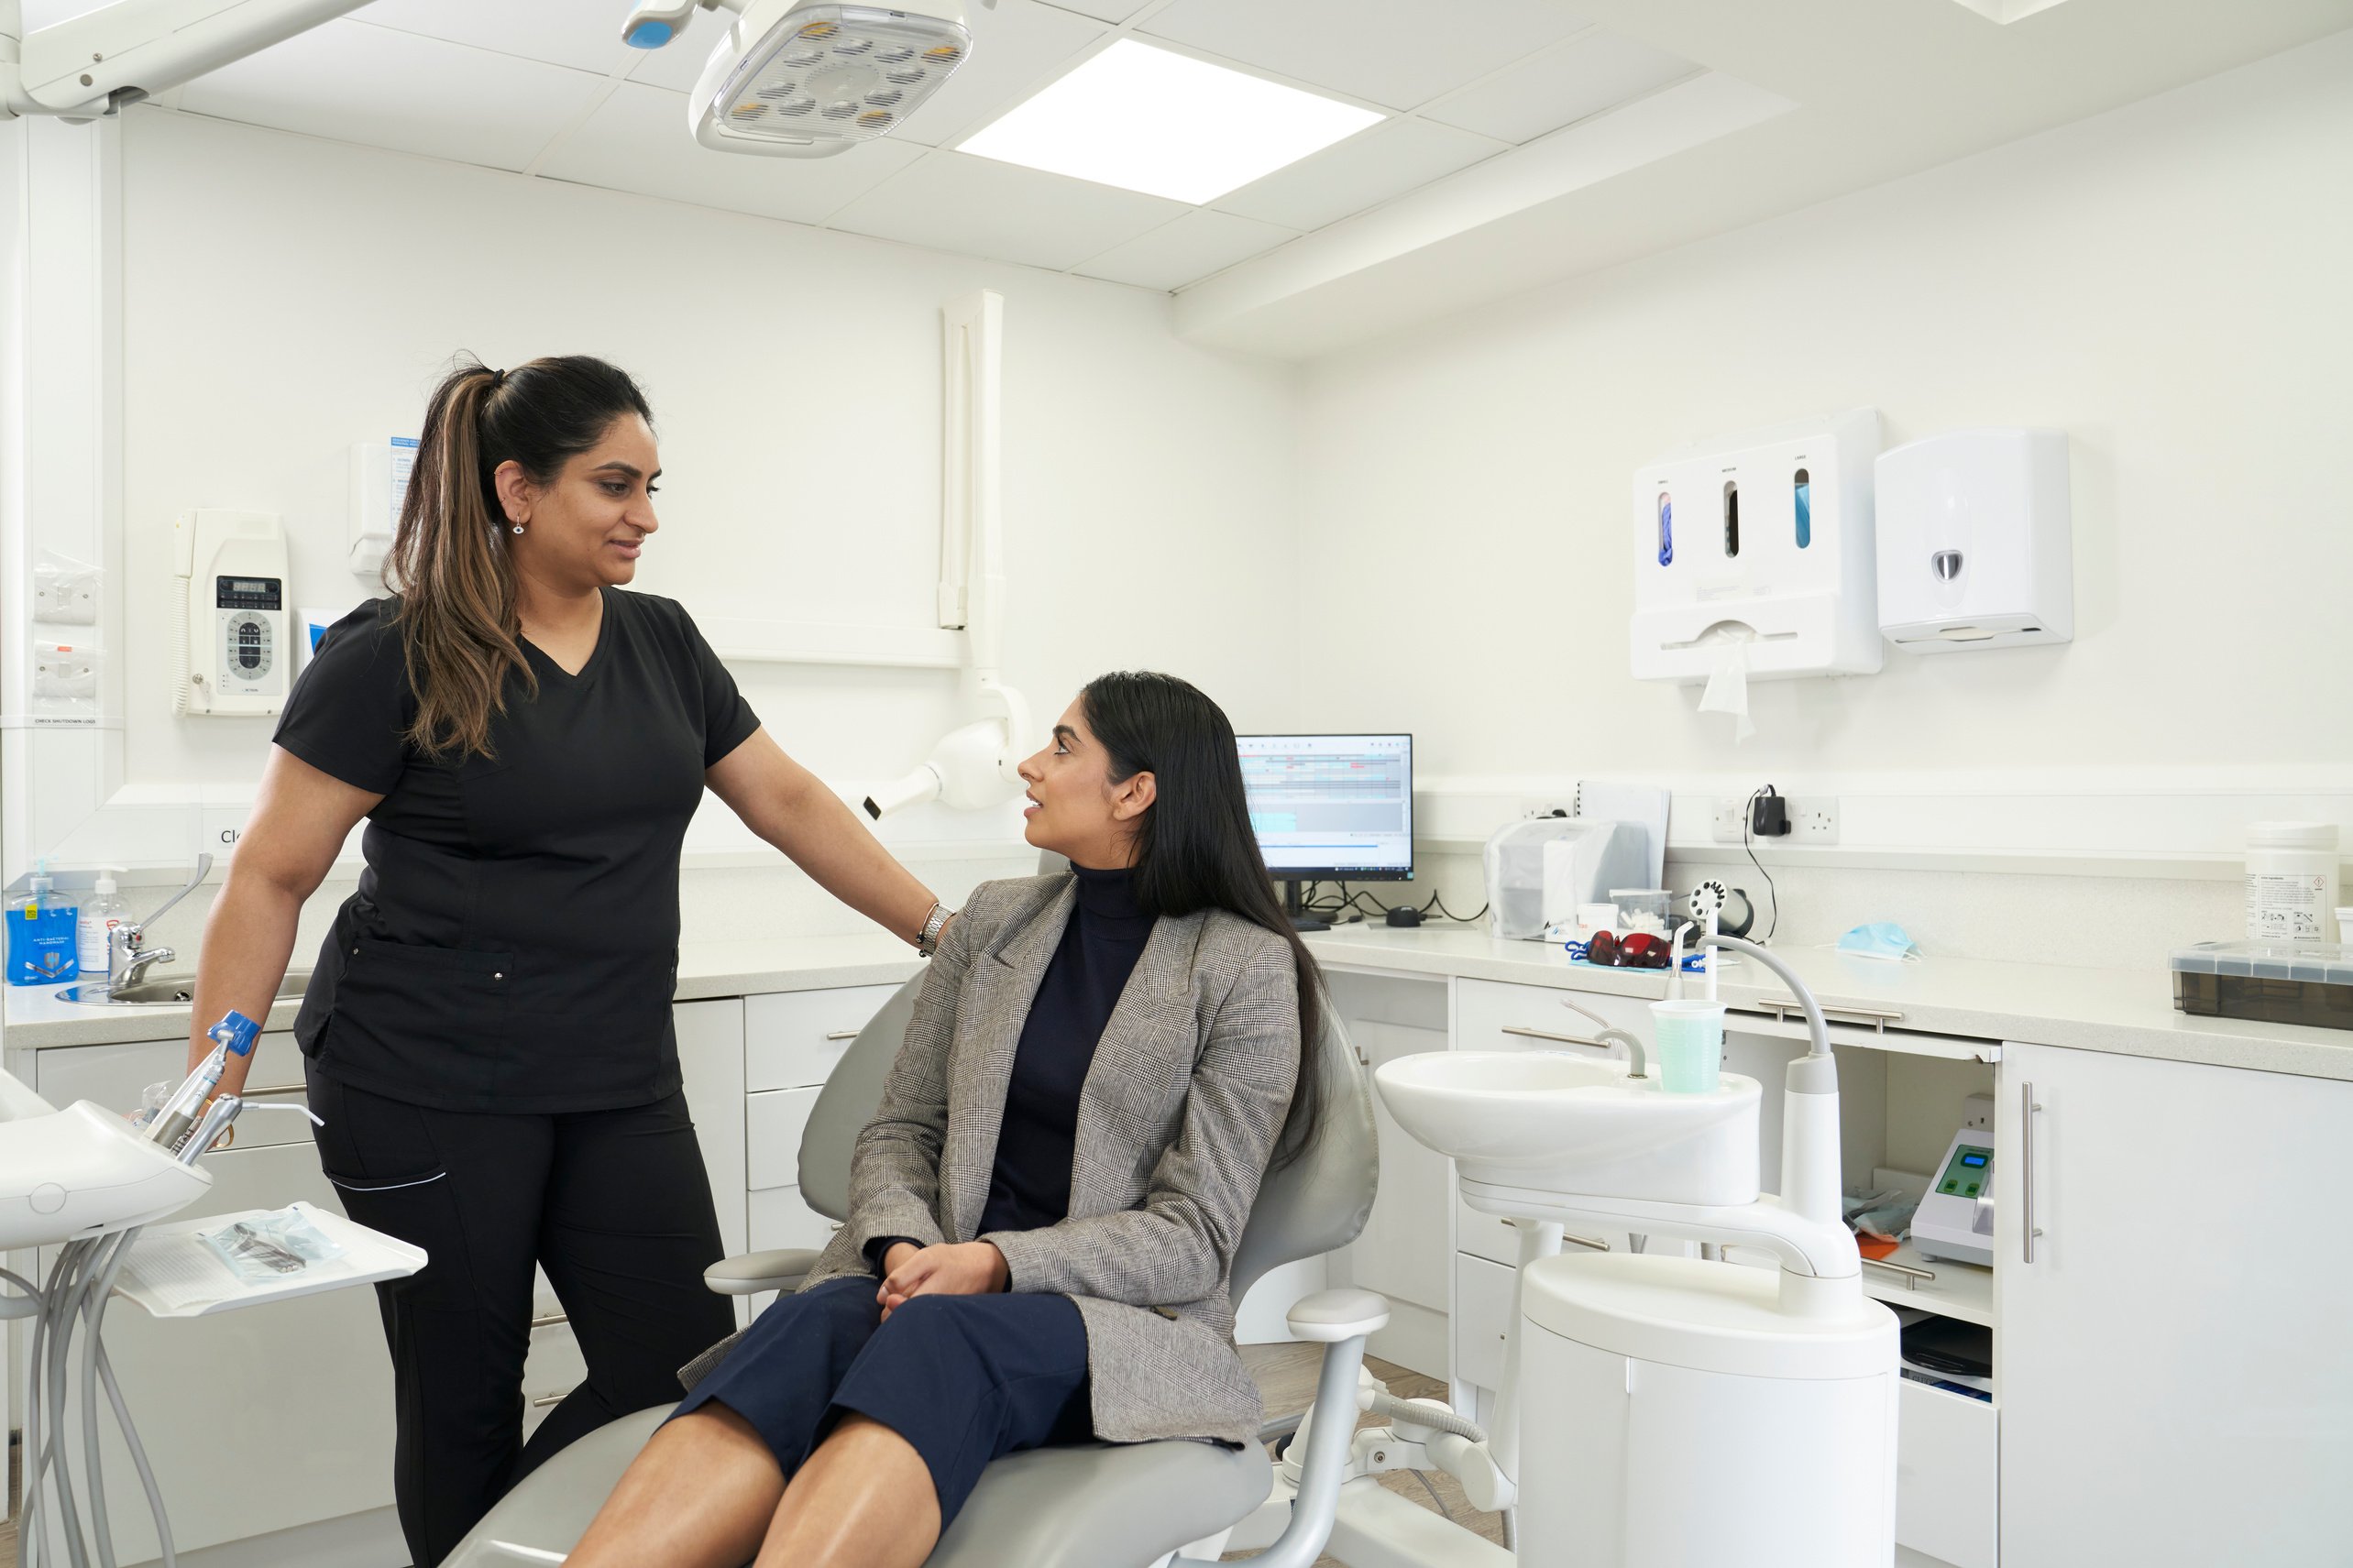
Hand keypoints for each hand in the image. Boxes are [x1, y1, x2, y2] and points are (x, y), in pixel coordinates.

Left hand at [875, 1240, 1007, 1319]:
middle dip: (894, 1315)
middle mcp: (933, 1314)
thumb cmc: (951, 1261)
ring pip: (912, 1326)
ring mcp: (939, 1320)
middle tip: (897, 1300)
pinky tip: (917, 1308)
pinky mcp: (944, 1323)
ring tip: (907, 1302)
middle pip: (903, 1324)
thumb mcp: (925, 1259)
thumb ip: (900, 1277)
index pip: (897, 1314)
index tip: (891, 1297)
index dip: (889, 1307)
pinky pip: (923, 1325)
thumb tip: (881, 1298)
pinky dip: (916, 1318)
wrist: (983, 1268)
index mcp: (926, 1298)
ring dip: (904, 1317)